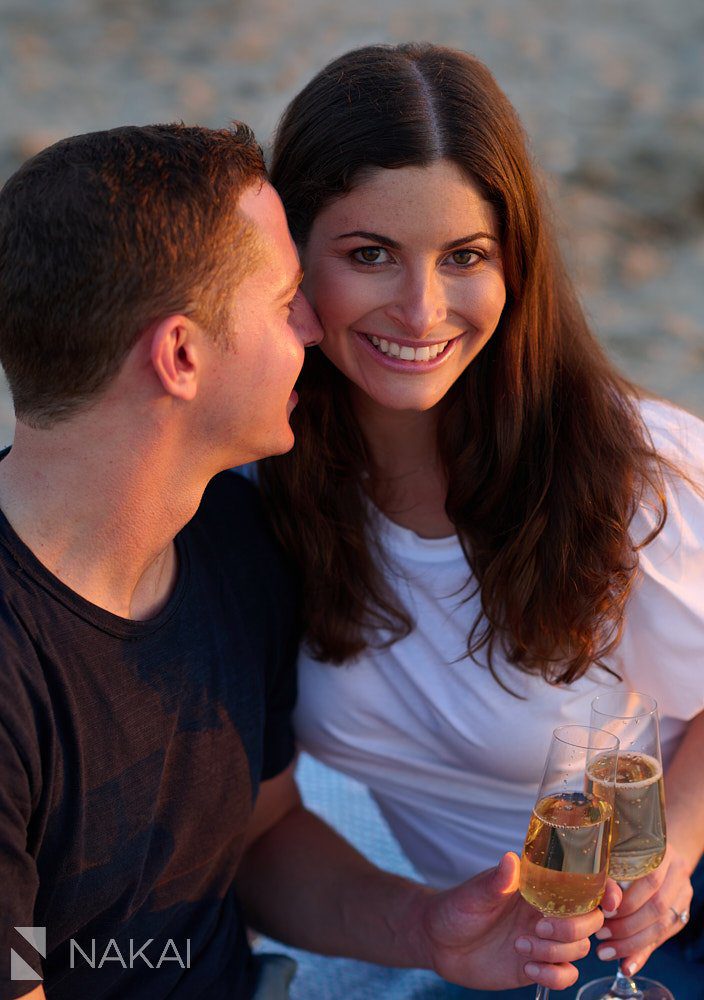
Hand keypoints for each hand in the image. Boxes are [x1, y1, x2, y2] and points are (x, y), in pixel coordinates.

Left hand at [416, 852, 621, 990]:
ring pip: (579, 947)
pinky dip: (554, 975)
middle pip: (590, 919)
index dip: (604, 889)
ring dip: (556, 950)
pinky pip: (566, 974)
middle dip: (573, 927)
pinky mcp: (538, 965)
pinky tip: (528, 968)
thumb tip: (510, 860)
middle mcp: (547, 910)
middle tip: (538, 928)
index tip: (609, 901)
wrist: (439, 943)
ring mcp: (545, 939)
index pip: (582, 882)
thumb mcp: (473, 894)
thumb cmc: (456, 908)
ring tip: (521, 947)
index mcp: (538, 885)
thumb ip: (496, 881)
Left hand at [595, 843, 693, 976]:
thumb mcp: (617, 856)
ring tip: (606, 951)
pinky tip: (626, 965)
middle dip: (626, 926)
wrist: (659, 853)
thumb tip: (606, 904)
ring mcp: (683, 894)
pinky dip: (642, 953)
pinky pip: (663, 938)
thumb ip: (612, 879)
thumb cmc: (630, 852)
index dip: (627, 900)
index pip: (650, 881)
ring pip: (662, 926)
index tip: (604, 912)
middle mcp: (678, 873)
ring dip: (632, 943)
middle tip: (600, 934)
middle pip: (657, 907)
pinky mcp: (683, 914)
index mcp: (662, 853)